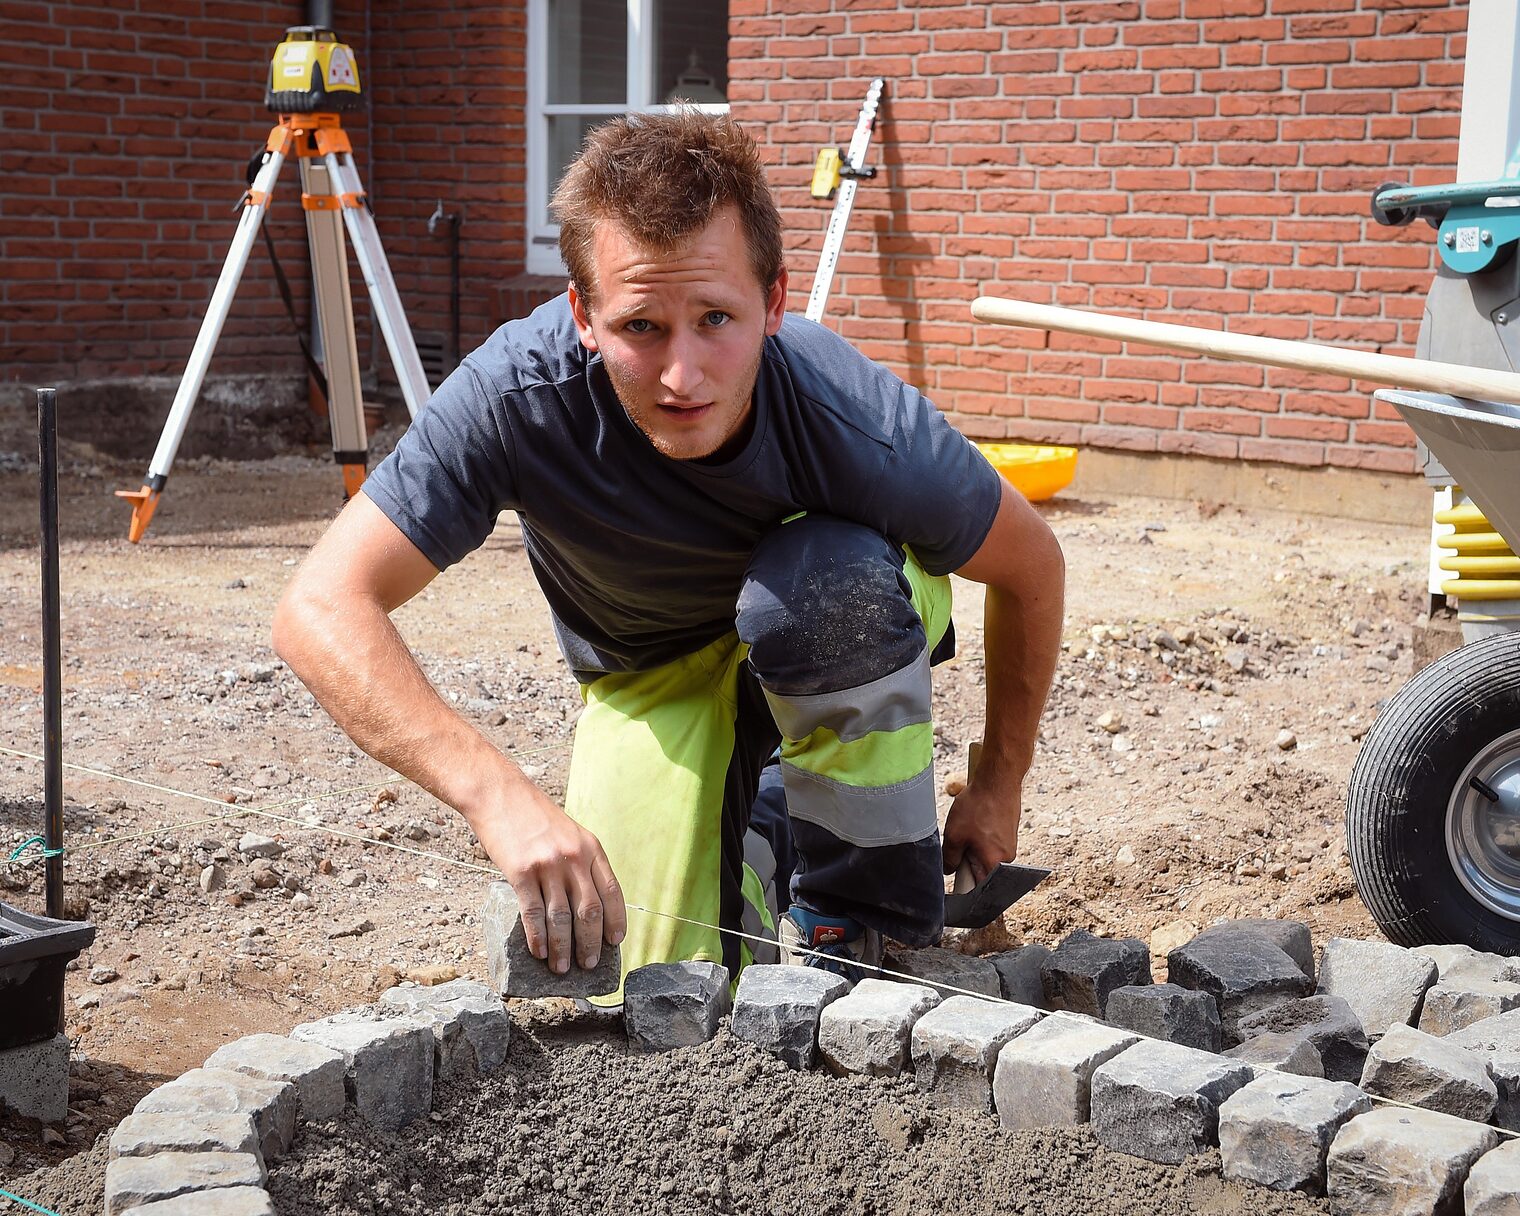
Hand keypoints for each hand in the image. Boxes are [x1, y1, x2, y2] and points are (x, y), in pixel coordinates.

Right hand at [470, 778, 625, 974]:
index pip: (612, 891)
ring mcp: (547, 865)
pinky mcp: (520, 872)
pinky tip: (540, 952)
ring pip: (561, 918)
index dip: (616, 920)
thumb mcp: (569, 832)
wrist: (499, 793)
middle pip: (589, 911)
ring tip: (563, 969)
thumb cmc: (533, 815)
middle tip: (589, 964)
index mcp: (590, 847)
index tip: (615, 941)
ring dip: (564, 948)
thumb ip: (580, 862)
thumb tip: (584, 906)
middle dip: (590, 943)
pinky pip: (533, 913)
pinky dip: (538, 937)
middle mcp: (573, 857)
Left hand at [941, 774, 1021, 885]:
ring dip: (973, 848)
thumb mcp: (954, 834)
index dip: (963, 885)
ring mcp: (1010, 847)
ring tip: (969, 828)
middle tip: (959, 843)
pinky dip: (980, 838)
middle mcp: (1007, 860)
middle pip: (982, 872)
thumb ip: (950, 858)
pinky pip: (991, 845)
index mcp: (995, 864)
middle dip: (967, 862)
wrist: (998, 781)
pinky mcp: (1008, 835)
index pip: (978, 888)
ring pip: (985, 857)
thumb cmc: (979, 806)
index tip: (953, 879)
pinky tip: (976, 822)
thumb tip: (948, 870)